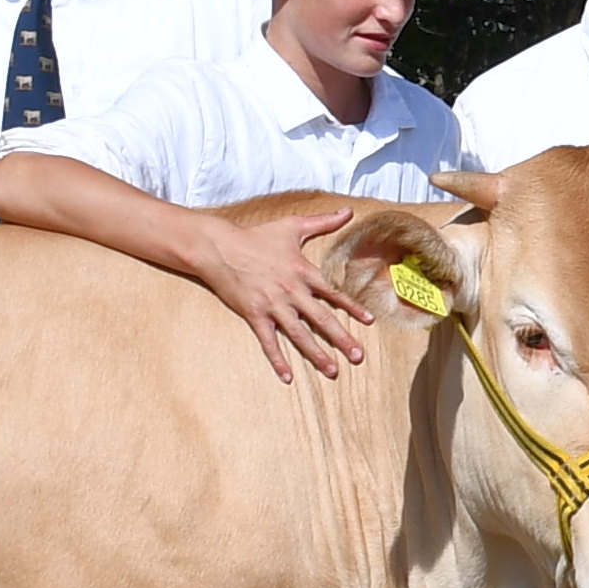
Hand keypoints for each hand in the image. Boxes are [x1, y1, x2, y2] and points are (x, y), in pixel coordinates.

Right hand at [203, 206, 373, 382]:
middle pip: (321, 319)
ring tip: (332, 370)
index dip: (352, 307)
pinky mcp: (254, 315)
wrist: (220, 247)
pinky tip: (287, 376)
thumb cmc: (256, 236)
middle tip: (358, 357)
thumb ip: (323, 221)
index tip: (369, 322)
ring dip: (316, 354)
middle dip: (341, 339)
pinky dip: (277, 359)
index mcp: (302, 271)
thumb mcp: (292, 226)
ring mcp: (273, 305)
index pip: (333, 293)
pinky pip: (268, 341)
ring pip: (299, 334)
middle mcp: (291, 291)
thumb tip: (348, 211)